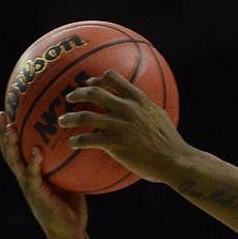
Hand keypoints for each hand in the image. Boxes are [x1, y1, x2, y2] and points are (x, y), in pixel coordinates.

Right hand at [0, 111, 87, 238]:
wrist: (70, 233)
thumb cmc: (71, 208)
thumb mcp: (70, 182)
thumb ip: (70, 166)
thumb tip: (85, 146)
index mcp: (31, 175)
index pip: (17, 150)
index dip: (10, 133)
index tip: (8, 113)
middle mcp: (26, 179)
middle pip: (9, 152)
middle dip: (3, 133)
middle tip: (1, 113)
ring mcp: (30, 187)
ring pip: (16, 162)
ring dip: (11, 145)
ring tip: (10, 127)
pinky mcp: (39, 196)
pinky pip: (34, 177)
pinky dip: (34, 163)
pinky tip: (36, 151)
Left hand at [59, 70, 188, 185]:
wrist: (174, 160)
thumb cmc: (171, 143)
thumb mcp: (161, 118)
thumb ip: (147, 109)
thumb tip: (143, 108)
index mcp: (138, 100)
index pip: (113, 78)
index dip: (98, 79)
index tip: (91, 83)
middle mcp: (126, 108)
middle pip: (94, 92)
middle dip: (77, 93)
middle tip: (70, 98)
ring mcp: (118, 125)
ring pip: (84, 116)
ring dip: (69, 118)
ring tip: (62, 121)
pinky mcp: (113, 143)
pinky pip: (88, 139)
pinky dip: (77, 141)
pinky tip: (72, 144)